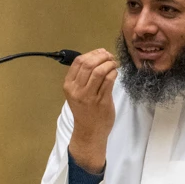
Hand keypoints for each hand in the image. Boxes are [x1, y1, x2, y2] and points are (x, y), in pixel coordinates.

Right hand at [62, 47, 118, 173]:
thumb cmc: (85, 111)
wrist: (89, 131)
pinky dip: (113, 73)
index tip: (101, 52)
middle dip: (102, 56)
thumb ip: (84, 77)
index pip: (78, 62)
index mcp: (69, 85)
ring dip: (109, 64)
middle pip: (89, 64)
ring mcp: (88, 96)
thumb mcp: (78, 93)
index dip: (92, 53)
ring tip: (114, 64)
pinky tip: (115, 73)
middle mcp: (77, 90)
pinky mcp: (101, 101)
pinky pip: (108, 80)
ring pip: (99, 71)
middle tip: (110, 56)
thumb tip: (97, 57)